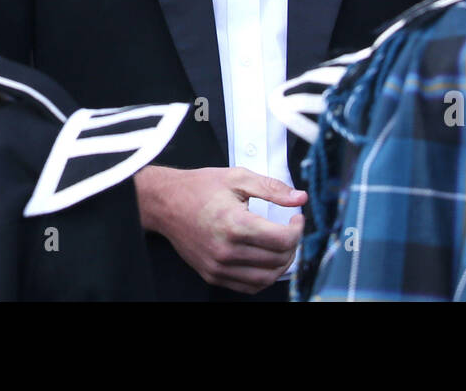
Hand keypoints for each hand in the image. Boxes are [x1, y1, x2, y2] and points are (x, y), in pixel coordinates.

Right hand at [135, 165, 306, 293]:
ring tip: (281, 246)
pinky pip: (248, 287)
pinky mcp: (212, 274)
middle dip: (293, 245)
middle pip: (278, 260)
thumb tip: (300, 198)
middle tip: (290, 230)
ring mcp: (218, 266)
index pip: (282, 240)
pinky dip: (263, 277)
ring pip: (266, 278)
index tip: (296, 218)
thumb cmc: (200, 188)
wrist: (166, 203)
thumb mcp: (238, 178)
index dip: (298, 229)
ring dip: (282, 264)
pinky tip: (265, 259)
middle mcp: (226, 250)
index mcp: (234, 224)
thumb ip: (272, 188)